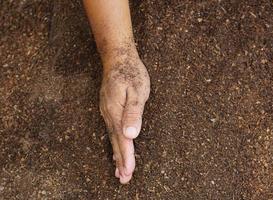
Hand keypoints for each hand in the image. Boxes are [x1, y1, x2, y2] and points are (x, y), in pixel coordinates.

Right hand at [99, 50, 149, 183]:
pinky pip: (111, 130)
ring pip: (113, 137)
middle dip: (121, 160)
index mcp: (116, 111)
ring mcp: (107, 112)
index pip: (122, 138)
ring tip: (119, 171)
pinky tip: (116, 148)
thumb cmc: (131, 73)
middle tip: (124, 178)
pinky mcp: (109, 109)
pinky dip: (115, 143)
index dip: (126, 156)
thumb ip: (134, 112)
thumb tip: (130, 134)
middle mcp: (109, 114)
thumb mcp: (137, 90)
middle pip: (115, 141)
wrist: (118, 58)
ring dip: (117, 155)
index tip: (128, 172)